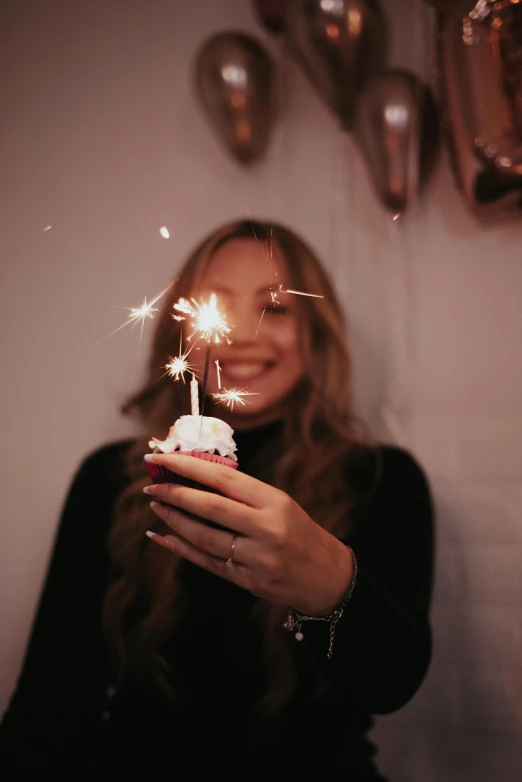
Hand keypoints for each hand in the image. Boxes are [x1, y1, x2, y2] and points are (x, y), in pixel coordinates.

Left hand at [144, 453, 353, 614]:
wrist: (328, 577)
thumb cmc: (300, 532)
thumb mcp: (281, 504)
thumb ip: (243, 494)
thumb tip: (195, 477)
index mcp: (275, 501)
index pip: (224, 478)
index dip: (189, 467)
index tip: (162, 459)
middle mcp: (266, 529)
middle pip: (210, 508)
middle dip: (175, 494)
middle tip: (151, 486)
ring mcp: (257, 558)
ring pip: (204, 537)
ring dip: (174, 521)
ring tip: (157, 506)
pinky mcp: (248, 581)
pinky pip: (207, 562)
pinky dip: (181, 548)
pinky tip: (162, 537)